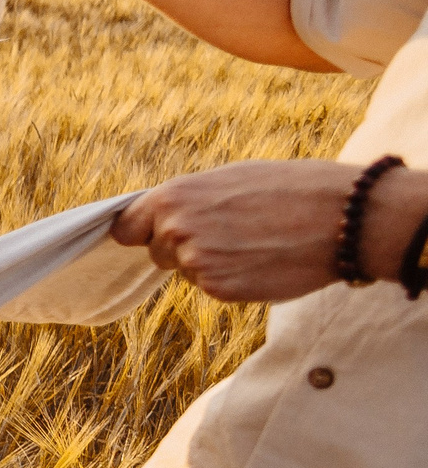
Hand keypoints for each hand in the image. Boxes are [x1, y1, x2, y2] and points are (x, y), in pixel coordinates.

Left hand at [110, 160, 427, 302]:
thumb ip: (188, 200)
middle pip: (157, 251)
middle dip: (181, 247)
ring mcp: (195, 262)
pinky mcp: (218, 289)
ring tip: (252, 242)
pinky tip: (261, 261)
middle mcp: (175, 229)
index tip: (153, 235)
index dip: (142, 232)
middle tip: (228, 233)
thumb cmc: (290, 189)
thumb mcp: (229, 178)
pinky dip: (231, 279)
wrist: (342, 217)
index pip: (125, 227)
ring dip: (209, 263)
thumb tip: (160, 215)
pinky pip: (212, 287)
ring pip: (187, 270)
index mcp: (173, 196)